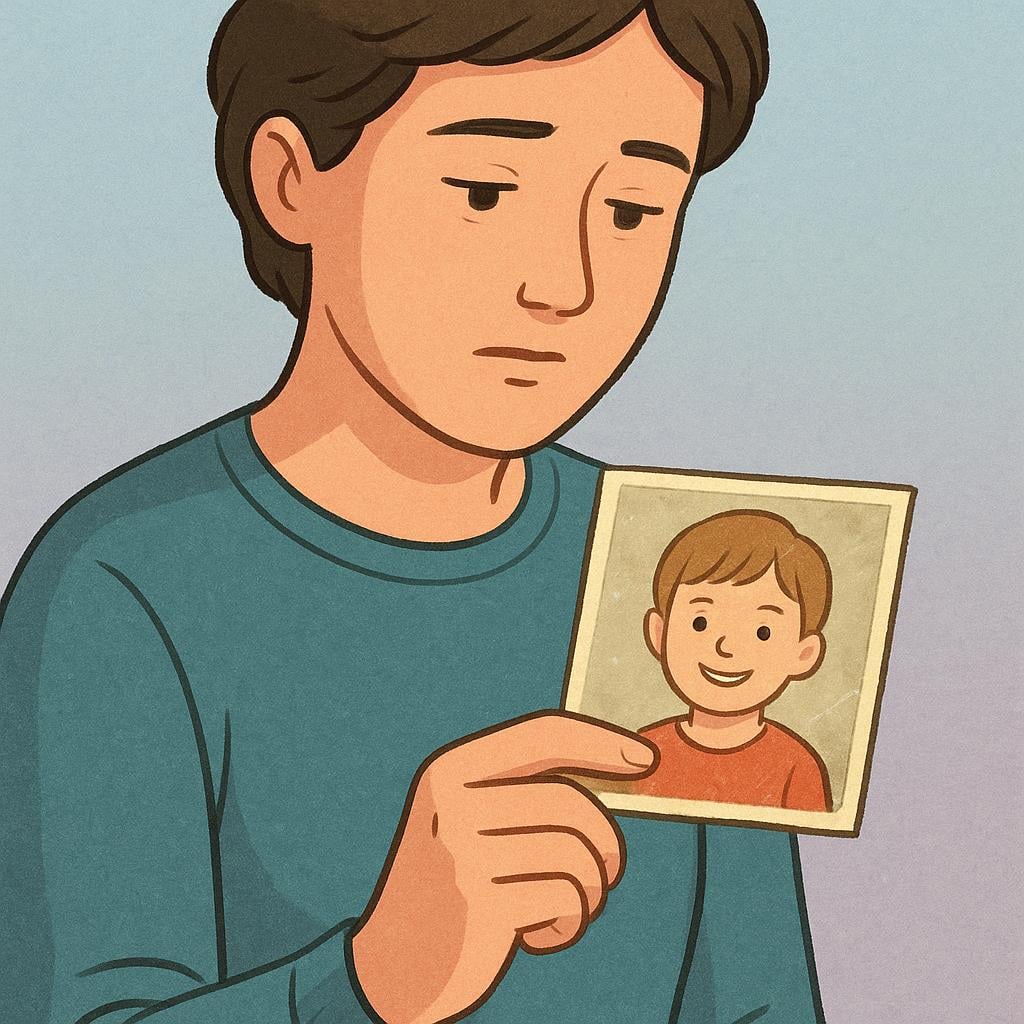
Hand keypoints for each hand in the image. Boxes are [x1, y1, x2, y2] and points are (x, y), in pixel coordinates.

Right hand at [350, 711, 657, 1023]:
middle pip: (571, 802)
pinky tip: (535, 934)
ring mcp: (463, 852)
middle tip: (598, 876)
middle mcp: (453, 802)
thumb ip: (527, 790)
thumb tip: (623, 765)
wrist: (392, 967)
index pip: (542, 734)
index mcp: (451, 768)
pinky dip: (568, 923)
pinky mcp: (480, 905)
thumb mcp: (471, 821)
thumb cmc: (454, 885)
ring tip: (560, 906)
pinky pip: (567, 898)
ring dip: (587, 891)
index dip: (600, 741)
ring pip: (577, 853)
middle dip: (603, 844)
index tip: (646, 759)